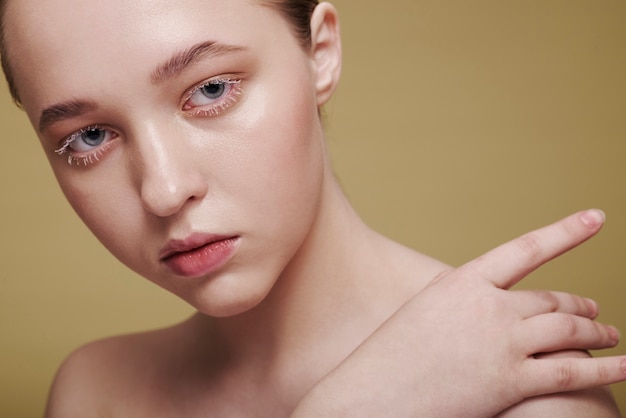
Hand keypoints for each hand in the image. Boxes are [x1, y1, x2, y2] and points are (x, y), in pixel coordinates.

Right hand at [292, 210, 624, 416]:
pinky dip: (606, 367)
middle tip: (595, 309)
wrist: (370, 395)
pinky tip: (625, 363)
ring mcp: (504, 342)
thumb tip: (487, 303)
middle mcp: (490, 306)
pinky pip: (573, 370)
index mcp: (463, 281)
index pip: (525, 248)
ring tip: (611, 334)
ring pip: (568, 330)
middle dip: (580, 305)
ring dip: (596, 331)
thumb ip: (460, 303)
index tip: (595, 218)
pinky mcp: (513, 381)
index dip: (566, 232)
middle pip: (552, 299)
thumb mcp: (421, 312)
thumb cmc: (387, 357)